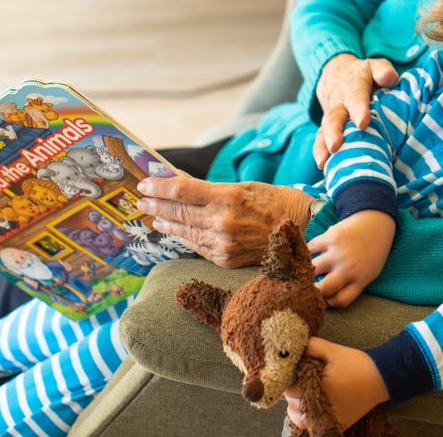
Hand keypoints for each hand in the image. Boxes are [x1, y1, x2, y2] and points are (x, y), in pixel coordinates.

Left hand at [136, 175, 312, 266]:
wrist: (301, 228)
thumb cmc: (273, 201)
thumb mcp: (242, 186)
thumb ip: (210, 190)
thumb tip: (180, 186)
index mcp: (227, 197)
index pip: (181, 191)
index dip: (159, 187)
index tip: (144, 184)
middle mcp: (222, 222)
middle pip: (178, 212)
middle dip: (156, 205)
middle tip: (141, 200)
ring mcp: (224, 243)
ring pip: (184, 232)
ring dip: (166, 224)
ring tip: (154, 217)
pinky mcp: (226, 259)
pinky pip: (197, 247)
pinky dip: (184, 238)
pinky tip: (175, 233)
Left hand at [285, 338, 388, 431]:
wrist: (379, 379)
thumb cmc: (356, 364)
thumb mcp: (333, 350)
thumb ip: (312, 346)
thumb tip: (295, 348)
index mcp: (315, 387)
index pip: (289, 388)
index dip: (289, 378)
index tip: (295, 371)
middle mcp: (319, 407)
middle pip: (292, 402)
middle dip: (293, 390)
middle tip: (301, 379)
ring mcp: (326, 418)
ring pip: (297, 417)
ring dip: (297, 405)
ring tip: (304, 393)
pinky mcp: (334, 424)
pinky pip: (311, 426)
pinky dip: (306, 418)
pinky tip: (310, 406)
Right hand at [309, 210, 395, 306]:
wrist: (376, 222)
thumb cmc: (372, 252)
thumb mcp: (369, 273)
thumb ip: (351, 285)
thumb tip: (325, 296)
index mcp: (360, 280)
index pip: (339, 301)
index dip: (329, 302)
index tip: (326, 296)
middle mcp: (349, 268)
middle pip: (323, 290)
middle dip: (313, 291)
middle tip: (309, 287)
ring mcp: (338, 252)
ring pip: (311, 269)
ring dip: (306, 270)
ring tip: (305, 270)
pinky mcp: (330, 237)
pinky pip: (310, 249)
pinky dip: (306, 252)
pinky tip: (309, 254)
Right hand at [313, 54, 397, 167]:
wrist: (335, 75)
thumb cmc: (363, 75)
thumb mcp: (373, 65)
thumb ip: (382, 70)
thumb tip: (390, 78)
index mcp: (352, 87)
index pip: (355, 97)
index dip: (358, 110)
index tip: (363, 123)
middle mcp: (338, 104)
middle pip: (334, 118)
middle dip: (334, 132)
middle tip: (335, 146)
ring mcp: (330, 118)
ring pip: (323, 132)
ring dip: (322, 147)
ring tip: (324, 162)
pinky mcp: (326, 129)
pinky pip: (320, 141)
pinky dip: (320, 153)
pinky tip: (323, 168)